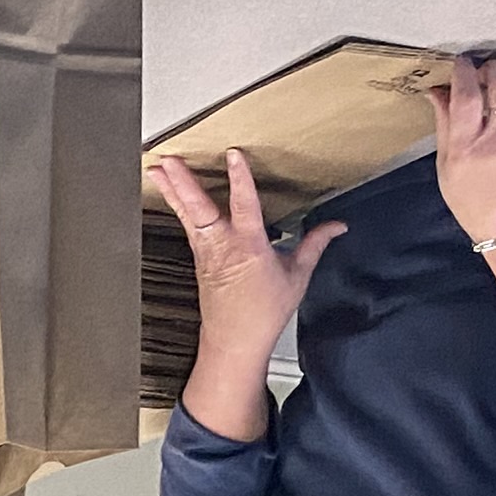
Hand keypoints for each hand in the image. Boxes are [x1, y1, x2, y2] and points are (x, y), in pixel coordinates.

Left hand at [152, 150, 345, 384]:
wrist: (234, 341)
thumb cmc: (263, 313)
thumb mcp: (297, 277)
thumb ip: (315, 244)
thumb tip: (337, 226)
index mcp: (249, 247)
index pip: (244, 205)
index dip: (239, 179)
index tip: (233, 155)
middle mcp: (222, 246)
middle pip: (200, 208)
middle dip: (184, 183)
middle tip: (170, 160)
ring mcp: (206, 251)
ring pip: (186, 214)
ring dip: (172, 190)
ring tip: (158, 168)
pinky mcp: (198, 257)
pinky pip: (186, 224)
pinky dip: (177, 205)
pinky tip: (169, 191)